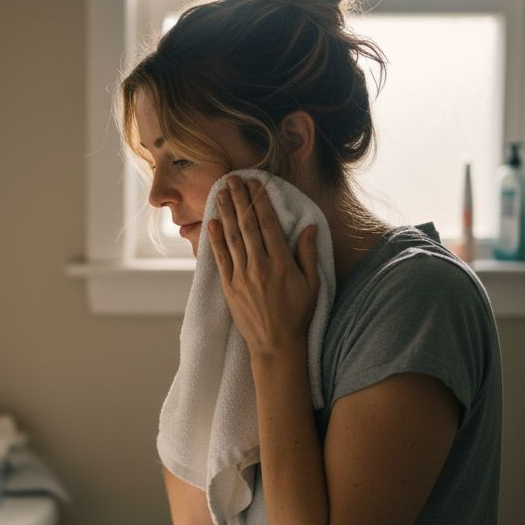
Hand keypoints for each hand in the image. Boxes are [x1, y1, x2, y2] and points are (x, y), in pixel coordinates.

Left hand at [208, 176, 320, 359]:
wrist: (275, 345)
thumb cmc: (298, 314)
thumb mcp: (312, 284)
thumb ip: (308, 254)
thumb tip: (309, 226)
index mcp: (281, 264)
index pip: (269, 224)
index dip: (261, 201)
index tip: (255, 183)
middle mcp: (259, 266)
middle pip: (247, 226)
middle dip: (239, 200)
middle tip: (232, 179)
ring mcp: (241, 277)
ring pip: (232, 238)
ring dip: (226, 213)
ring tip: (220, 193)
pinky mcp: (229, 287)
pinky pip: (221, 258)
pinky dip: (215, 239)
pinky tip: (212, 223)